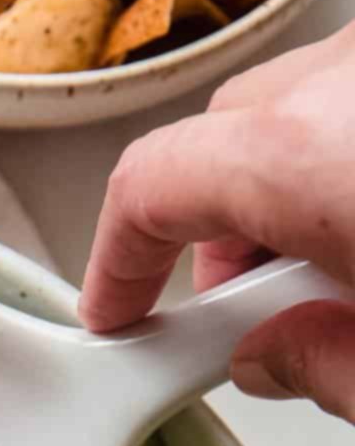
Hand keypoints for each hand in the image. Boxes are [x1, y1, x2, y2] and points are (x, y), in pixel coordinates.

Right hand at [80, 25, 354, 422]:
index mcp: (305, 155)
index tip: (116, 315)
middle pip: (225, 137)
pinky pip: (350, 96)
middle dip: (216, 230)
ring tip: (333, 273)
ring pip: (298, 106)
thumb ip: (320, 367)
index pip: (150, 186)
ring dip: (290, 187)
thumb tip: (275, 358)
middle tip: (242, 316)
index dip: (115, 261)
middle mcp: (347, 78)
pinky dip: (344, 153)